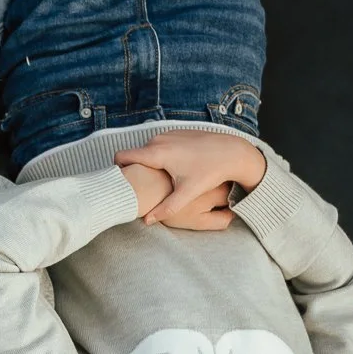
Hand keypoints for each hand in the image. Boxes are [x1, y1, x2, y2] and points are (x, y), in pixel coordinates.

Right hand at [113, 130, 265, 228]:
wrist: (233, 151)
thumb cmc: (210, 172)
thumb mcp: (188, 192)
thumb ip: (166, 207)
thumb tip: (147, 221)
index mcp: (156, 153)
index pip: (122, 157)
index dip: (120, 170)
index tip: (125, 183)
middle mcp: (159, 139)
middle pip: (136, 156)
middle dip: (137, 170)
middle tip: (147, 187)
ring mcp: (168, 133)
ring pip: (149, 151)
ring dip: (150, 164)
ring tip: (161, 180)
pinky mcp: (176, 132)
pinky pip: (160, 145)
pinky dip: (161, 156)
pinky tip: (174, 169)